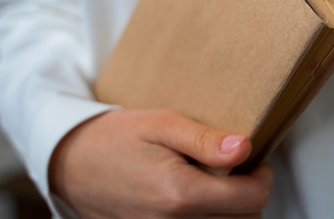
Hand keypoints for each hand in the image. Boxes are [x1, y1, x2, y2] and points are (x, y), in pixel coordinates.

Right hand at [49, 108, 273, 217]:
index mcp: (180, 194)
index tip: (254, 159)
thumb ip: (205, 139)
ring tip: (216, 180)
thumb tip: (245, 148)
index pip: (251, 199)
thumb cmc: (115, 138)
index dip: (262, 177)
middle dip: (250, 193)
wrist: (70, 163)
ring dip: (232, 209)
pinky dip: (210, 218)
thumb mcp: (161, 124)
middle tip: (236, 167)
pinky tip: (198, 197)